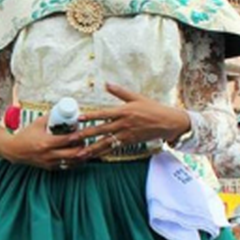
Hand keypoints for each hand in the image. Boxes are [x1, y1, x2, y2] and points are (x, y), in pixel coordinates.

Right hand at [0, 114, 88, 169]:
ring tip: (85, 150)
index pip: (67, 140)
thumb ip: (50, 116)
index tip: (83, 132)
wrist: (14, 150)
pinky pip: (65, 167)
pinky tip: (77, 157)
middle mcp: (48, 154)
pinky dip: (73, 162)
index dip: (78, 136)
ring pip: (71, 162)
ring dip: (80, 156)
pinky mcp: (49, 168)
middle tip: (85, 141)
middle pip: (72, 154)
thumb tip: (62, 108)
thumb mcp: (37, 123)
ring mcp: (49, 163)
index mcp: (46, 143)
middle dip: (82, 147)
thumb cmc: (26, 136)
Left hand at [69, 84, 190, 161]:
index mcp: (124, 111)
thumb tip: (107, 83)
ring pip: (105, 143)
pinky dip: (102, 153)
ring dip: (91, 149)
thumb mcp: (136, 97)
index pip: (104, 114)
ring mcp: (126, 135)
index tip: (79, 118)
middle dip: (85, 135)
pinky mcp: (128, 143)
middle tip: (71, 139)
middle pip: (101, 130)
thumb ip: (120, 91)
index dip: (91, 116)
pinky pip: (113, 149)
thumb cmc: (152, 108)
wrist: (168, 123)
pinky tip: (93, 156)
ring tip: (78, 153)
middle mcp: (123, 124)